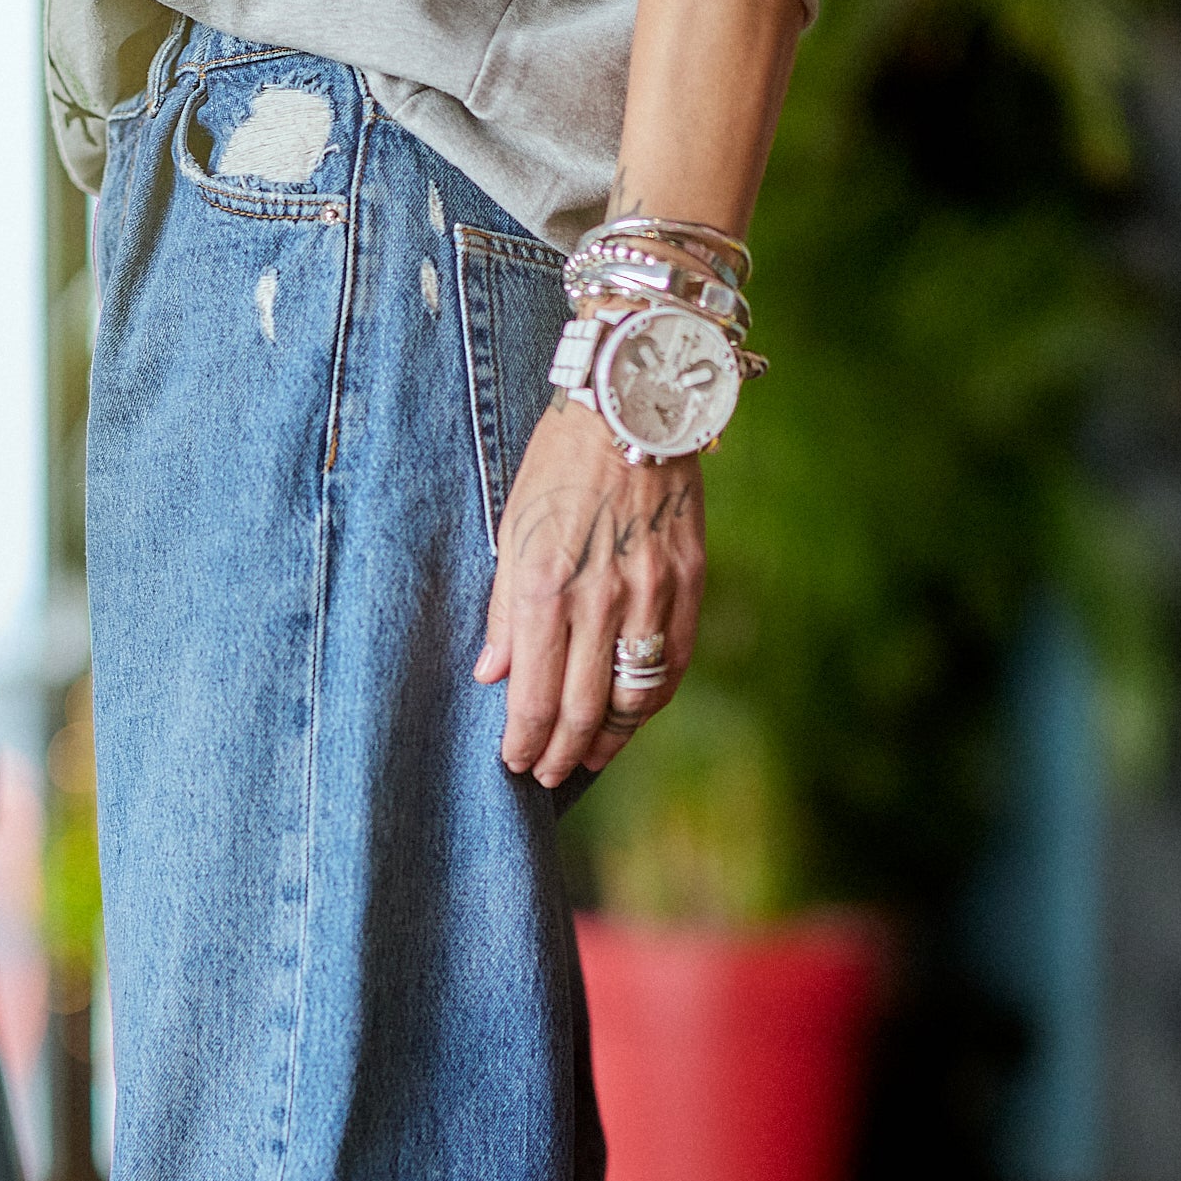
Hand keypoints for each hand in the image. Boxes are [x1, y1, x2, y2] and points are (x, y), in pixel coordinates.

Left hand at [474, 399, 703, 784]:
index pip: (533, 698)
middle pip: (581, 712)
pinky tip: (630, 714)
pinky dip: (651, 700)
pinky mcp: (689, 583)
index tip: (513, 762)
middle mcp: (600, 601)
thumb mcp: (511, 531)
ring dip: (607, 739)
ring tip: (586, 756)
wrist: (633, 405)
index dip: (523, 743)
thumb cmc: (559, 464)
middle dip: (560, 754)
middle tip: (546, 774)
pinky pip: (673, 664)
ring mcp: (651, 595)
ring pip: (633, 698)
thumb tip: (492, 675)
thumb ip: (504, 612)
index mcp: (545, 590)